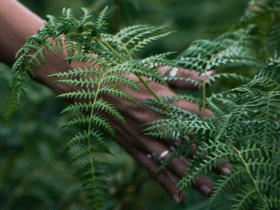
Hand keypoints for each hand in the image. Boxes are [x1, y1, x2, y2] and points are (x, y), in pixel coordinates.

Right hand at [99, 67, 229, 203]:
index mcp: (163, 101)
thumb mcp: (155, 72)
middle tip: (228, 170)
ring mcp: (143, 138)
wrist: (96, 88)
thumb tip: (210, 75)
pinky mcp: (133, 148)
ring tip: (210, 189)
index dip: (208, 122)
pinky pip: (151, 168)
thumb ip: (183, 76)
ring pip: (171, 161)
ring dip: (191, 176)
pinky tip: (179, 197)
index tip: (221, 130)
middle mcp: (155, 122)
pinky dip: (165, 184)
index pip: (194, 115)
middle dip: (208, 157)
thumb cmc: (129, 78)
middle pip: (187, 144)